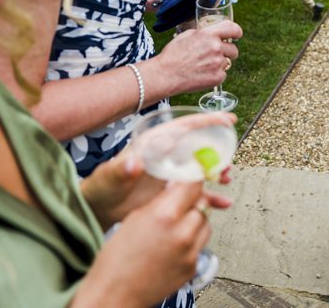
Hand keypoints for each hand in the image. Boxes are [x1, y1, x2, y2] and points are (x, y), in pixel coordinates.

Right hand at [76, 178, 224, 305]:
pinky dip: (192, 240)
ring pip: (205, 223)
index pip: (193, 184)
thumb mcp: (134, 217)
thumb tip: (175, 188)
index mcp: (165, 215)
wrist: (115, 294)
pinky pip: (201, 244)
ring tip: (176, 223)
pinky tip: (175, 242)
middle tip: (180, 200)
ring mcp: (190, 252)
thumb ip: (160, 201)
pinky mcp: (193, 267)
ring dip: (195, 219)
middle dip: (193, 199)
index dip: (192, 177)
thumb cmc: (116, 259)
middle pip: (203, 203)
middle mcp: (182, 233)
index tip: (192, 172)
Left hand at [80, 121, 234, 227]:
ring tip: (225, 178)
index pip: (183, 128)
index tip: (227, 119)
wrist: (100, 209)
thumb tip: (134, 164)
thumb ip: (121, 170)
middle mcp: (165, 157)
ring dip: (215, 172)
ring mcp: (170, 175)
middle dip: (216, 151)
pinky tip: (222, 203)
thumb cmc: (101, 187)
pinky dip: (211, 197)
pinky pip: (197, 193)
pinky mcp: (172, 193)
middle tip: (228, 159)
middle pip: (197, 148)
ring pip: (200, 170)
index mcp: (154, 145)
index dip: (206, 122)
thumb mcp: (109, 177)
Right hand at [155, 20, 241, 92]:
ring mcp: (218, 64)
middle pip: (233, 49)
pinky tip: (203, 74)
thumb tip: (212, 34)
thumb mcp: (187, 35)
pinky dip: (215, 75)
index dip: (236, 32)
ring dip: (220, 64)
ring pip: (227, 62)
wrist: (166, 74)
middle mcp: (216, 47)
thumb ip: (203, 33)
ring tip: (204, 66)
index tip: (236, 35)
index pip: (233, 29)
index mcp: (209, 34)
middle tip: (215, 55)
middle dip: (227, 52)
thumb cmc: (173, 55)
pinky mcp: (217, 78)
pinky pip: (222, 74)